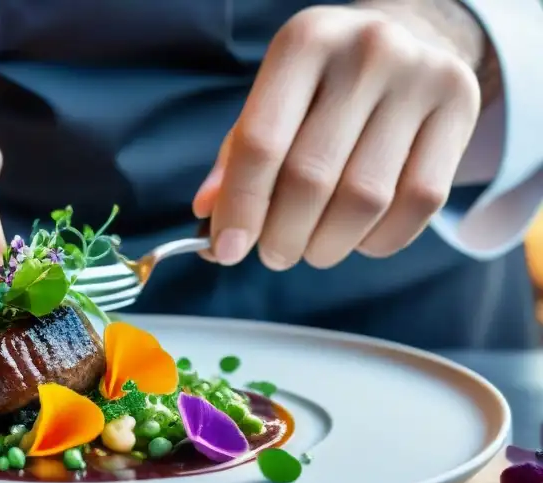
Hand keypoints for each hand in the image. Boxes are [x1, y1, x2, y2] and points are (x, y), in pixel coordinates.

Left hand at [192, 5, 480, 270]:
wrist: (409, 37)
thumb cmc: (322, 86)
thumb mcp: (273, 99)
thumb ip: (237, 156)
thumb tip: (209, 217)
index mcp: (304, 42)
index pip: (261, 143)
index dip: (240, 208)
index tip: (226, 250)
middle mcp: (367, 51)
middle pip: (311, 178)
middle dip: (281, 235)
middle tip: (273, 253)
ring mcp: (422, 76)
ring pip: (364, 200)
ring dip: (326, 245)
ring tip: (311, 248)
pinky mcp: (464, 106)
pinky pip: (419, 204)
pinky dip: (378, 240)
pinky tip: (357, 236)